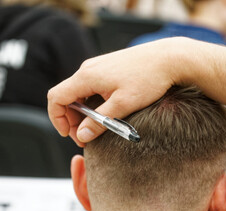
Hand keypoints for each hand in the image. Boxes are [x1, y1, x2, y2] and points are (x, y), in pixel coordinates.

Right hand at [47, 38, 189, 145]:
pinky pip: (90, 87)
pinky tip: (107, 112)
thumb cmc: (148, 79)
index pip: (56, 98)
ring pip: (78, 92)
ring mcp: (97, 66)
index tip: (68, 134)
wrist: (168, 58)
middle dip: (72, 119)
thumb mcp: (123, 105)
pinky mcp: (106, 67)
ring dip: (83, 112)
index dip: (57, 119)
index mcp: (86, 77)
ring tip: (98, 127)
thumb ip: (99, 122)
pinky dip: (91, 102)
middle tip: (86, 137)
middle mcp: (87, 69)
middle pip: (66, 97)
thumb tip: (81, 135)